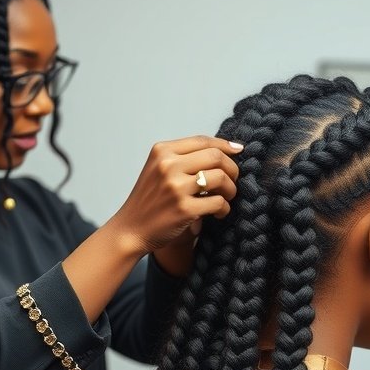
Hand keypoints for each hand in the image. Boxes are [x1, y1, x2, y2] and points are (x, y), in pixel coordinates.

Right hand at [116, 136, 243, 258]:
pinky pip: (218, 202)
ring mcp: (176, 188)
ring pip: (221, 178)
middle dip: (232, 168)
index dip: (225, 145)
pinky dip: (224, 208)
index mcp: (162, 151)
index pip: (203, 140)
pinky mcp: (184, 209)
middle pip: (216, 156)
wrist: (131, 229)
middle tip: (233, 180)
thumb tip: (226, 148)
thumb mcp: (158, 168)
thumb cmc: (150, 199)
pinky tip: (218, 212)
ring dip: (231, 189)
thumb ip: (184, 157)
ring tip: (226, 197)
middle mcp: (168, 166)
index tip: (238, 150)